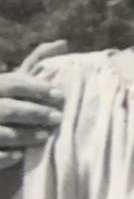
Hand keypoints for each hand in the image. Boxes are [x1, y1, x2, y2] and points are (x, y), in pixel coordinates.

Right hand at [0, 41, 67, 168]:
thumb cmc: (7, 99)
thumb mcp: (14, 80)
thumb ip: (35, 61)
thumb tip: (63, 43)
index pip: (14, 83)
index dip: (38, 88)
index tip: (61, 95)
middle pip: (10, 109)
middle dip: (35, 114)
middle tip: (59, 118)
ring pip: (2, 133)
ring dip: (25, 135)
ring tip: (46, 137)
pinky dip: (5, 156)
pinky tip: (20, 156)